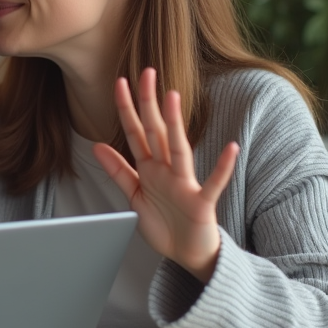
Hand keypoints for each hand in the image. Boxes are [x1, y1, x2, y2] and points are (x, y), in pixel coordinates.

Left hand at [92, 67, 238, 282]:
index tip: (119, 82)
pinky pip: (213, 183)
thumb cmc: (165, 224)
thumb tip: (97, 145)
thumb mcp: (135, 196)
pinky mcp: (202, 204)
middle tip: (145, 72)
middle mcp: (167, 171)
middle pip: (156, 132)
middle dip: (149, 103)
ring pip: (179, 149)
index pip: (136, 132)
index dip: (127, 109)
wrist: (187, 255)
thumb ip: (118, 171)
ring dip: (175, 125)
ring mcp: (186, 185)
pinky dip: (222, 167)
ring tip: (173, 97)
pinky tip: (230, 148)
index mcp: (150, 169)